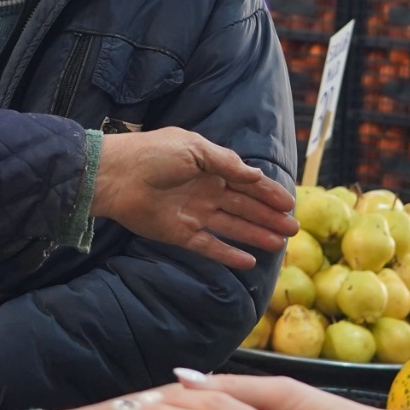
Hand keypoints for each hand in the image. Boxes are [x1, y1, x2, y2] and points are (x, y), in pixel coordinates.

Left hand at [93, 128, 294, 269]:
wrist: (116, 176)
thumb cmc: (154, 154)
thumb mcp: (195, 149)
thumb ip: (227, 164)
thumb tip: (255, 176)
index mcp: (211, 168)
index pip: (247, 182)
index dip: (269, 192)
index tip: (289, 203)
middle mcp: (206, 191)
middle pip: (245, 207)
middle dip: (269, 217)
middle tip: (293, 229)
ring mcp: (194, 214)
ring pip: (233, 227)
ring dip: (256, 235)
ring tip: (279, 244)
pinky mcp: (180, 233)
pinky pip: (209, 246)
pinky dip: (228, 254)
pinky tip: (248, 261)